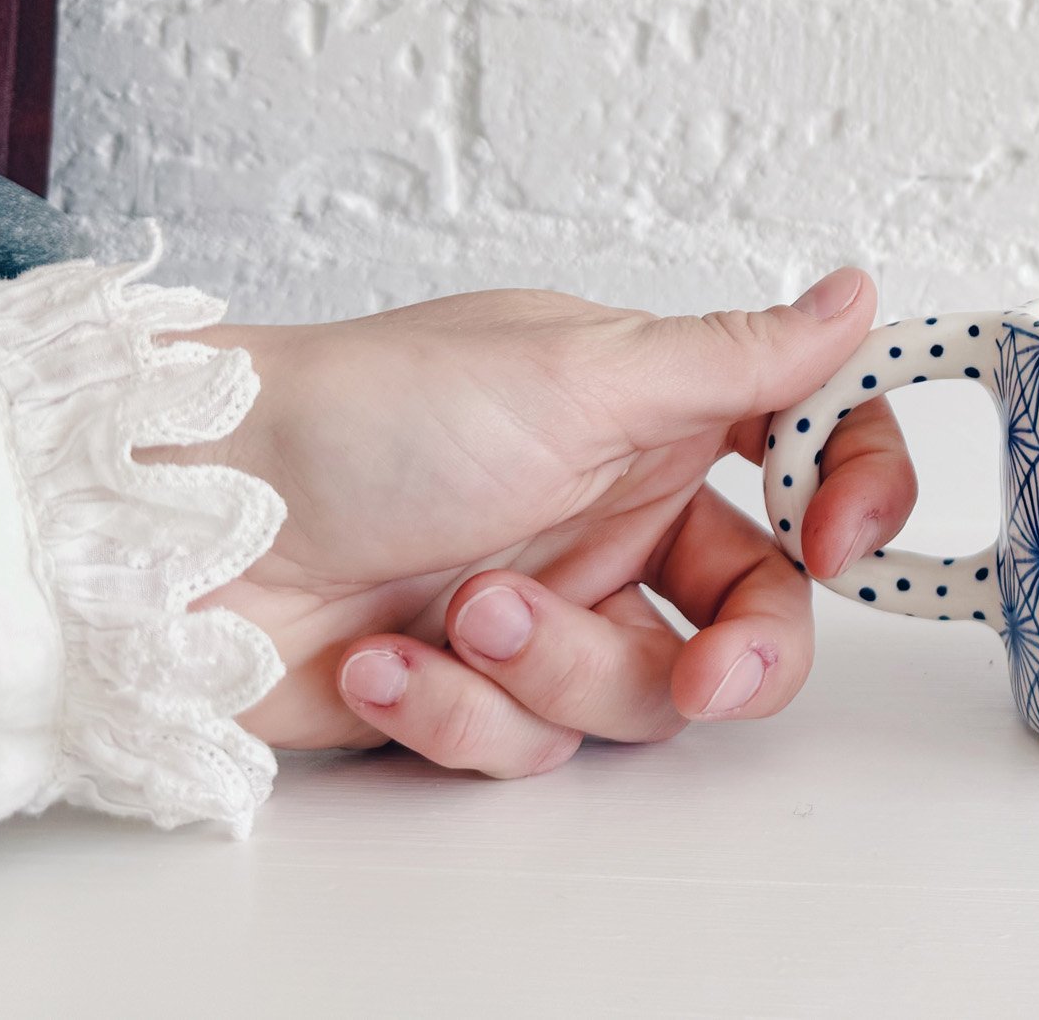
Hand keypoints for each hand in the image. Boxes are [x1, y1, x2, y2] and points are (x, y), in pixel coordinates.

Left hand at [177, 267, 905, 776]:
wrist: (177, 532)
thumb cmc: (364, 415)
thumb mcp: (577, 374)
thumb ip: (738, 358)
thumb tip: (861, 294)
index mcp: (655, 412)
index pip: (812, 446)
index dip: (856, 494)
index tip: (840, 539)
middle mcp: (619, 508)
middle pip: (758, 609)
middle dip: (741, 655)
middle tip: (706, 679)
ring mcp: (552, 604)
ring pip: (644, 693)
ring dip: (553, 666)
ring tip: (460, 615)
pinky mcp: (479, 691)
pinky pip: (535, 743)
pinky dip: (459, 708)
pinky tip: (382, 658)